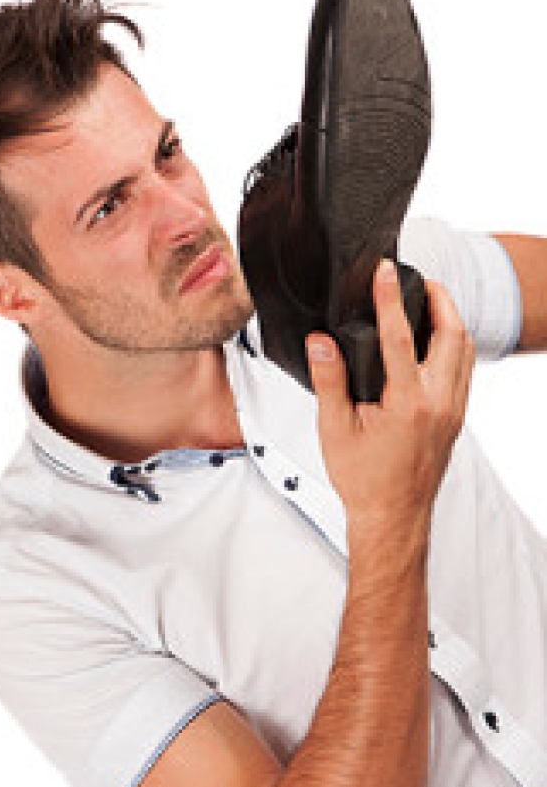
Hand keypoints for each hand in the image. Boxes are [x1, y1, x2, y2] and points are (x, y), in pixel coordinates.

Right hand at [306, 259, 474, 539]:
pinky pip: (465, 370)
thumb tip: (320, 342)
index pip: (401, 336)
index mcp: (408, 403)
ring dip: (451, 320)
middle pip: (452, 333)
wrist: (393, 516)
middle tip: (421, 279)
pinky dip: (455, 345)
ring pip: (465, 350)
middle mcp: (439, 403)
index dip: (390, 298)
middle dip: (439, 299)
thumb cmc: (364, 480)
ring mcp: (453, 410)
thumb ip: (329, 381)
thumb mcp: (335, 429)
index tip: (385, 271)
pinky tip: (437, 342)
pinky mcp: (456, 417)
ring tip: (431, 302)